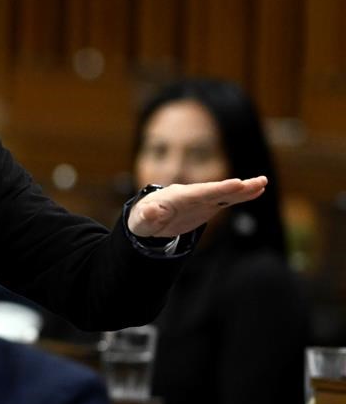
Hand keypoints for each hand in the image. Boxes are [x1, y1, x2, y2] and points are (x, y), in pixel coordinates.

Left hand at [127, 176, 267, 237]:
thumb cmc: (142, 219)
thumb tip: (150, 212)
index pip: (198, 193)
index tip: (235, 184)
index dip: (216, 189)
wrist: (147, 217)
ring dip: (243, 189)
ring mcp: (201, 199)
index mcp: (176, 197)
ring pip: (224, 193)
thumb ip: (147, 216)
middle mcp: (191, 194)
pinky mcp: (207, 205)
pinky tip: (257, 191)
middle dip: (233, 187)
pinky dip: (241, 196)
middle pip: (214, 190)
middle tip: (256, 182)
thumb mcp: (141, 221)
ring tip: (263, 183)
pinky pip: (226, 200)